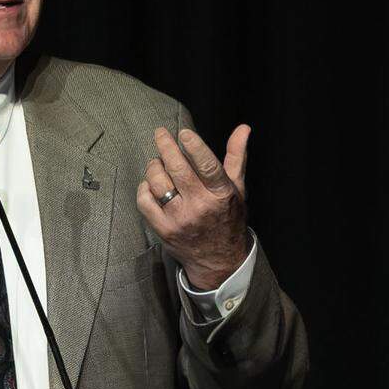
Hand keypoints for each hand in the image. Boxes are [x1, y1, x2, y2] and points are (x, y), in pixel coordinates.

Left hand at [136, 124, 250, 289]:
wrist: (218, 261)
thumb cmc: (227, 217)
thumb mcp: (237, 188)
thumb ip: (236, 156)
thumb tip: (243, 128)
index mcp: (221, 194)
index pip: (207, 166)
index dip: (194, 147)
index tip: (183, 133)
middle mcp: (201, 207)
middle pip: (178, 170)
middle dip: (166, 146)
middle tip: (160, 133)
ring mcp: (180, 219)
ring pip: (158, 183)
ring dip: (154, 166)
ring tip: (157, 161)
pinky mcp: (164, 229)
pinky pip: (145, 201)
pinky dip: (144, 187)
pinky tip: (150, 183)